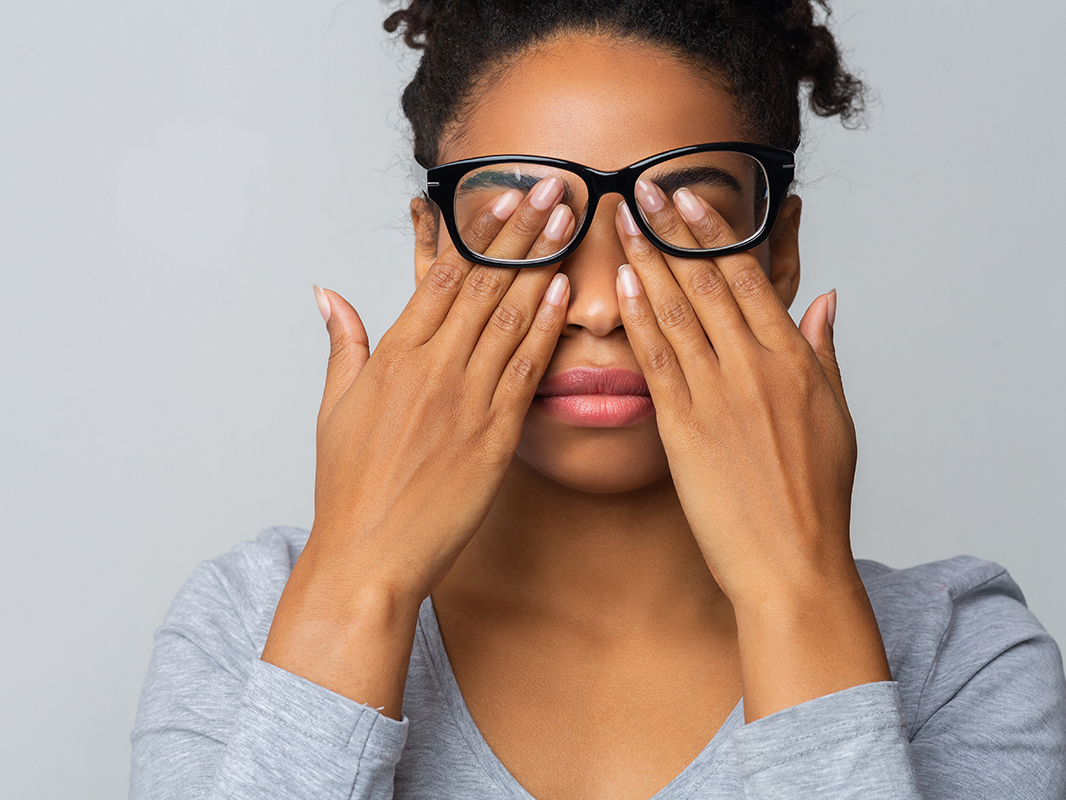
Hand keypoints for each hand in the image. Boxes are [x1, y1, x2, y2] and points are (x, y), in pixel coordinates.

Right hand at [262, 178, 573, 714]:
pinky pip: (524, 371)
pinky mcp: (494, 436)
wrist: (369, 554)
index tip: (505, 195)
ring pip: (509, 317)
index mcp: (394, 355)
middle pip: (483, 284)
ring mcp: (465, 399)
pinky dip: (544, 329)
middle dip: (521, 231)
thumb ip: (343, 344)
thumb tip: (328, 294)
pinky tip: (563, 293)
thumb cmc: (350, 486)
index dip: (479, 233)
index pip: (444, 277)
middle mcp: (432, 368)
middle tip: (553, 187)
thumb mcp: (335, 406)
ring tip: (568, 222)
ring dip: (542, 264)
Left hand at [614, 182, 888, 717]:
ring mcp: (719, 395)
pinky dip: (640, 318)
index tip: (689, 196)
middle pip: (707, 281)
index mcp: (795, 359)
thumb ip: (824, 351)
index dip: (715, 232)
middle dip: (671, 229)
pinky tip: (622, 285)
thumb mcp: (837, 417)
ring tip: (621, 218)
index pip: (749, 277)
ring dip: (646, 259)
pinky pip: (658, 360)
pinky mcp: (685, 429)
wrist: (792, 563)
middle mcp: (757, 366)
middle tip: (641, 185)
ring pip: (678, 311)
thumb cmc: (816, 498)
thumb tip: (824, 298)